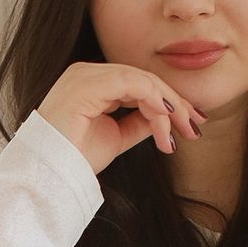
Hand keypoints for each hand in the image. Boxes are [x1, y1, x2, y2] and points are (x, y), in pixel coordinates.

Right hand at [36, 62, 205, 177]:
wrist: (51, 174)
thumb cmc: (76, 159)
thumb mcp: (117, 137)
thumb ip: (139, 123)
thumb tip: (164, 118)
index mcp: (91, 83)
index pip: (138, 84)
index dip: (168, 102)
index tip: (190, 124)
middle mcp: (87, 72)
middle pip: (144, 79)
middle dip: (175, 104)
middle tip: (195, 127)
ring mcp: (85, 74)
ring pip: (142, 80)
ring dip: (167, 107)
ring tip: (181, 131)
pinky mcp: (87, 82)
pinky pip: (132, 84)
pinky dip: (154, 101)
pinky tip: (166, 120)